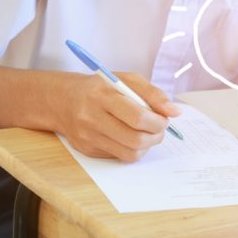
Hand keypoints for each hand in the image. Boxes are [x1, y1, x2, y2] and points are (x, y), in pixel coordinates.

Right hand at [58, 72, 180, 161]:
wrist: (63, 100)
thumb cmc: (99, 88)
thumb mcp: (126, 79)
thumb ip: (153, 94)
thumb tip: (175, 112)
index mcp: (101, 96)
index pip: (136, 117)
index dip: (157, 121)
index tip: (164, 119)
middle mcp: (91, 118)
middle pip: (135, 139)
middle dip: (156, 136)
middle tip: (159, 128)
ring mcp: (88, 137)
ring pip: (129, 153)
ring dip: (147, 146)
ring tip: (148, 133)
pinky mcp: (88, 150)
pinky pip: (119, 157)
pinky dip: (132, 149)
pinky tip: (130, 137)